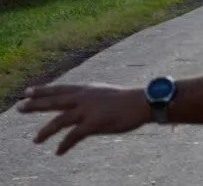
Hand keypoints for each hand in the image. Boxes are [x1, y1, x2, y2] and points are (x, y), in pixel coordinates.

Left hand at [17, 83, 150, 154]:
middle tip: (19, 107)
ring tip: (35, 140)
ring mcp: (88, 110)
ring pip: (60, 120)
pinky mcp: (95, 123)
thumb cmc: (128, 99)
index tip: (27, 91)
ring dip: (46, 131)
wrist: (143, 102)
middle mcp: (84, 97)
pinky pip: (74, 136)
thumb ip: (91, 98)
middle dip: (35, 104)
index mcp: (87, 89)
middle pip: (54, 101)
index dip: (43, 90)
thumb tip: (82, 104)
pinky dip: (65, 145)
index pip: (60, 89)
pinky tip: (58, 152)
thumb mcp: (106, 94)